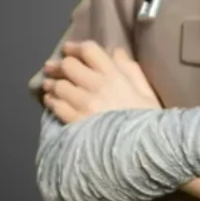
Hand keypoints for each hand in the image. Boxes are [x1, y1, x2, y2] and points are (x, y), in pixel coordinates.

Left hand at [42, 41, 161, 122]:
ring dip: (53, 84)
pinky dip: (51, 102)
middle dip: (61, 65)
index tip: (68, 49)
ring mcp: (84, 104)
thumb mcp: (148, 94)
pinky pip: (56, 106)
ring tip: (51, 86)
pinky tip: (52, 102)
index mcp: (115, 76)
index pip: (89, 50)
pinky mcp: (75, 121)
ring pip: (59, 85)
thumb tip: (115, 52)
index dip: (75, 47)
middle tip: (55, 68)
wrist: (142, 152)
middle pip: (69, 65)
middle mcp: (97, 86)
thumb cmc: (148, 124)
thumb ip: (131, 70)